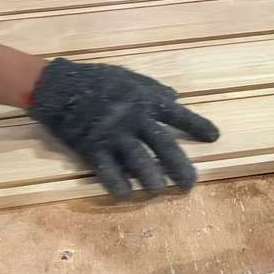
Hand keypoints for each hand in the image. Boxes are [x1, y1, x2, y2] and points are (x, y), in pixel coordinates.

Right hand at [31, 59, 219, 198]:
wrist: (59, 86)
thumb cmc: (96, 80)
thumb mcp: (128, 77)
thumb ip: (153, 89)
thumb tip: (175, 98)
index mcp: (145, 100)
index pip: (177, 115)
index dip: (197, 126)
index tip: (214, 137)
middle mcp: (134, 120)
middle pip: (164, 147)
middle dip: (180, 167)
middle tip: (191, 184)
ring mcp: (114, 136)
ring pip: (140, 163)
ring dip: (152, 180)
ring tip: (159, 191)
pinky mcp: (93, 148)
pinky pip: (109, 172)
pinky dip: (118, 186)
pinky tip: (126, 195)